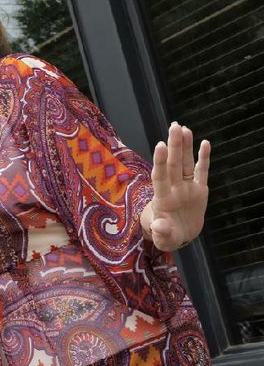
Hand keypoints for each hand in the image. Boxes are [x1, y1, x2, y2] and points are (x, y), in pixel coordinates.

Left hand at [147, 122, 210, 251]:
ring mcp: (186, 188)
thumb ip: (161, 232)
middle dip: (174, 146)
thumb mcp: (163, 238)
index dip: (160, 161)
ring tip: (183, 128)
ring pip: (186, 164)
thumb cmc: (166, 236)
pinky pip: (201, 171)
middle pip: (173, 165)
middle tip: (174, 126)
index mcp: (162, 199)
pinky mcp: (199, 190)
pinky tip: (205, 143)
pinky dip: (203, 158)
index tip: (160, 145)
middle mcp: (174, 189)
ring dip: (185, 147)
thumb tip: (159, 225)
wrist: (178, 235)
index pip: (160, 177)